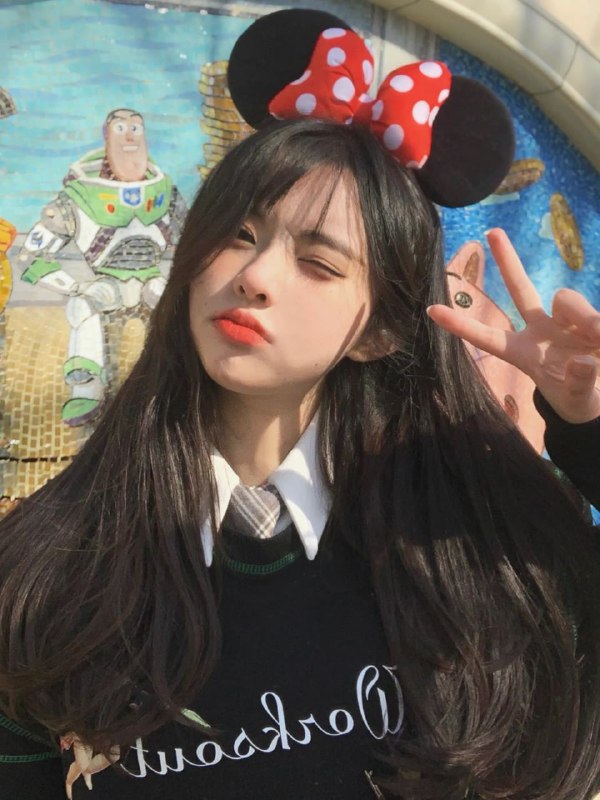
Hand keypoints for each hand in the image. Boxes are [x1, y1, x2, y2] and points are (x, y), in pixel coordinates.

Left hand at [427, 228, 599, 423]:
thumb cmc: (580, 402)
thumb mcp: (577, 400)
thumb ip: (578, 383)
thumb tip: (582, 361)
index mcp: (523, 354)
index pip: (486, 337)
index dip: (459, 325)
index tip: (431, 309)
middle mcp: (541, 331)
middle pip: (521, 289)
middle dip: (508, 261)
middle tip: (493, 232)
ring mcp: (567, 323)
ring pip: (565, 299)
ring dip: (583, 317)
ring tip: (597, 340)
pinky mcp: (592, 320)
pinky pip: (596, 315)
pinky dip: (599, 328)